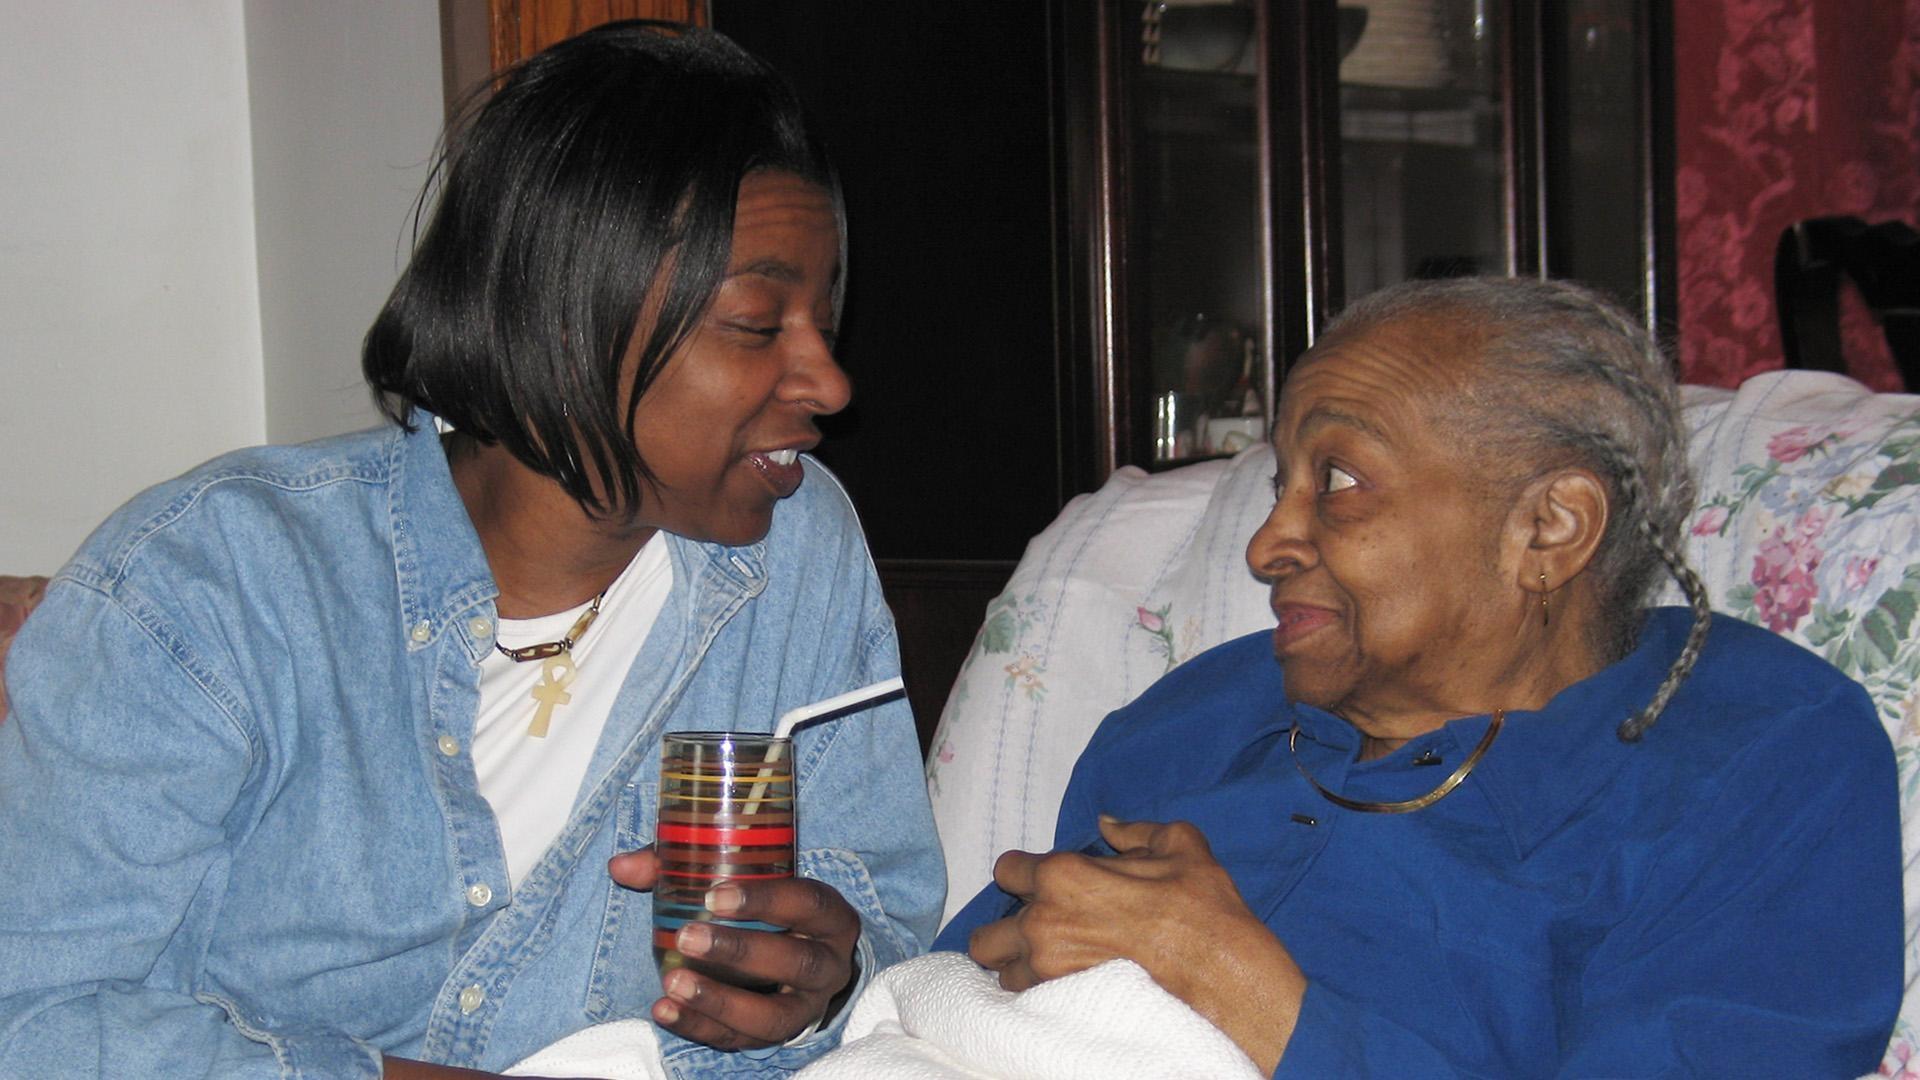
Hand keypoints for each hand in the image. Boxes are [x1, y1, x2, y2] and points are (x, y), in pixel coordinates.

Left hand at [609, 849, 860, 1051]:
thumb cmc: (767, 908)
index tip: (715, 894)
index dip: (765, 899)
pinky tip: (665, 1010)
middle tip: (687, 937)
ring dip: (720, 1001)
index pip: (807, 903)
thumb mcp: (747, 880)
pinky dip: (700, 1027)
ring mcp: (806, 1008)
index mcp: (830, 917)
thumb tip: (622, 865)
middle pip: (795, 962)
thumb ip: (685, 866)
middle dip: (740, 952)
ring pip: (773, 1016)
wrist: (800, 956)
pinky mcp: (777, 1036)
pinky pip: (741, 1040)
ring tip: (672, 983)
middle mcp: (829, 965)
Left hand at [965, 816, 1305, 1072]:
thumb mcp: (1178, 844)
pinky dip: (1039, 994)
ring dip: (1021, 967)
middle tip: (1038, 932)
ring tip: (1053, 965)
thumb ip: (1134, 830)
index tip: (1044, 885)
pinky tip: (1065, 985)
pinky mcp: (1061, 1004)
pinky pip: (1027, 1001)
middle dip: (1005, 932)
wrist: (1222, 971)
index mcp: (1062, 875)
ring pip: (1003, 973)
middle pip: (985, 934)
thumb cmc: (1200, 906)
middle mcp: (1042, 922)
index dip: (1024, 875)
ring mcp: (1047, 969)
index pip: (1006, 870)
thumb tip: (1108, 822)